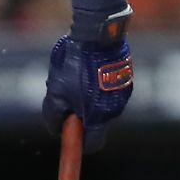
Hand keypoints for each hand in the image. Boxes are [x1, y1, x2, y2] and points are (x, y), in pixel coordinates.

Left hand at [42, 9, 132, 151]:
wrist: (98, 33)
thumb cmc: (75, 63)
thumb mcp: (56, 90)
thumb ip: (54, 114)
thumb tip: (57, 129)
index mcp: (99, 117)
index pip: (92, 145)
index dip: (78, 143)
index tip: (67, 134)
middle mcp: (116, 109)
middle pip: (96, 126)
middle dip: (80, 118)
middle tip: (65, 98)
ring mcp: (123, 94)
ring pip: (101, 107)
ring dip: (86, 100)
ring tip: (75, 77)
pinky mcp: (125, 79)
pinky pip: (108, 91)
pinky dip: (96, 87)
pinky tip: (86, 69)